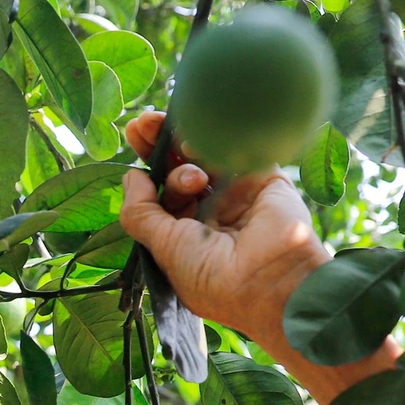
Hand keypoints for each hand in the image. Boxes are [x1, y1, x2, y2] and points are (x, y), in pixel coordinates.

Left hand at [119, 111, 330, 357]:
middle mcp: (210, 213)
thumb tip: (130, 176)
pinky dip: (216, 140)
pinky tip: (202, 142)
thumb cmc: (213, 275)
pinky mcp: (262, 177)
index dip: (145, 165)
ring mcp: (236, 194)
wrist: (273, 280)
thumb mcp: (163, 247)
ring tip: (193, 179)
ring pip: (203, 156)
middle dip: (157, 145)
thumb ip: (141, 213)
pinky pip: (235, 147)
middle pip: (177, 167)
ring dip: (184, 148)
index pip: (160, 193)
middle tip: (141, 124)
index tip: (132, 134)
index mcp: (185, 236)